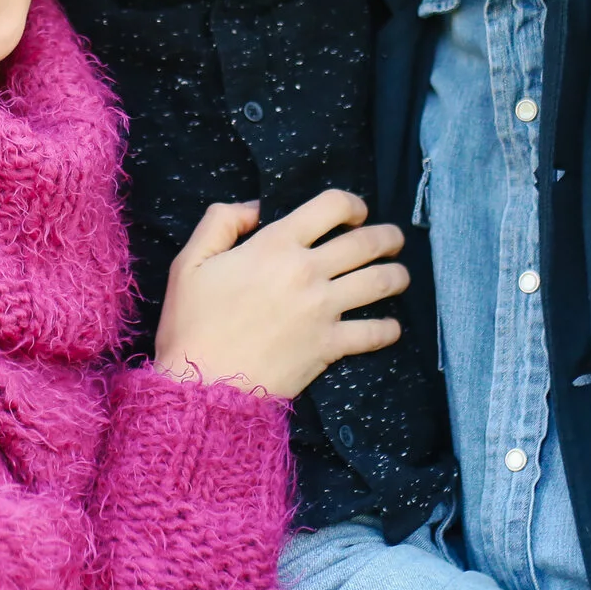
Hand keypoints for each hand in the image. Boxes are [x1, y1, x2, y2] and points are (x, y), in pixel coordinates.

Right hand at [154, 191, 407, 399]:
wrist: (204, 385)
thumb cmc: (192, 325)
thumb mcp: (190, 262)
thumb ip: (221, 222)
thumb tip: (255, 209)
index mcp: (276, 245)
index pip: (331, 206)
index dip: (351, 204)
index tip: (355, 214)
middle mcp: (307, 271)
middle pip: (366, 243)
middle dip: (387, 237)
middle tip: (393, 240)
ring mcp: (323, 310)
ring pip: (380, 283)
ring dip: (397, 275)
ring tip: (400, 275)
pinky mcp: (330, 346)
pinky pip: (374, 333)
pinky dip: (389, 329)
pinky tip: (390, 326)